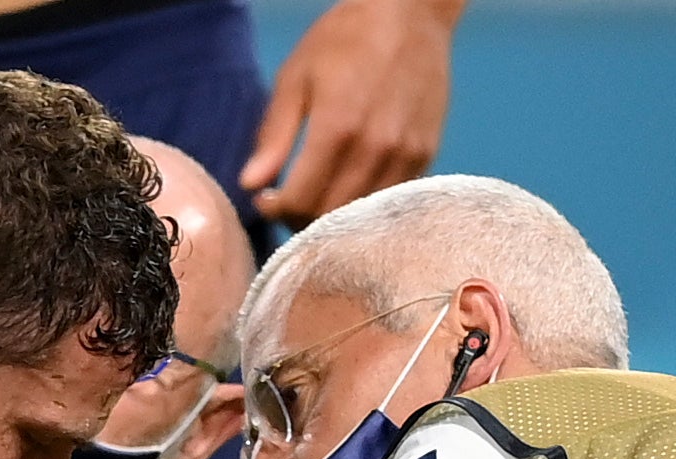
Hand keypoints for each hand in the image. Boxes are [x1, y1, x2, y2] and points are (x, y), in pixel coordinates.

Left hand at [241, 0, 457, 228]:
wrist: (410, 13)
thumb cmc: (345, 39)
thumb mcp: (296, 77)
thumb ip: (274, 135)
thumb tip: (250, 185)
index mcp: (337, 129)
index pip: (300, 202)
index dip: (275, 210)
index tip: (265, 199)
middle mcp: (375, 149)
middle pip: (330, 217)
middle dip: (300, 220)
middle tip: (287, 203)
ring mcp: (405, 155)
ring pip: (361, 216)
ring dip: (333, 218)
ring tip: (316, 198)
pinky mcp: (425, 156)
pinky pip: (387, 201)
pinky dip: (363, 205)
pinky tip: (348, 185)